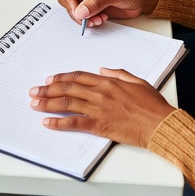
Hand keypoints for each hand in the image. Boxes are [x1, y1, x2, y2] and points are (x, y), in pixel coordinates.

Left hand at [29, 68, 172, 147]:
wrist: (160, 124)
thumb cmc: (153, 105)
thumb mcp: (137, 81)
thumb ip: (118, 74)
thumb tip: (103, 69)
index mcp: (108, 82)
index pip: (78, 77)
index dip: (61, 78)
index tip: (50, 79)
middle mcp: (100, 93)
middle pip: (68, 89)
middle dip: (48, 89)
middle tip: (34, 91)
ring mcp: (99, 109)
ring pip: (67, 104)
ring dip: (48, 103)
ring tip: (35, 104)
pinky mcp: (100, 126)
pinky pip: (74, 123)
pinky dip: (58, 123)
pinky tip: (47, 123)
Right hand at [58, 0, 161, 29]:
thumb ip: (97, 1)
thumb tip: (81, 10)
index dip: (69, 0)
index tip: (77, 11)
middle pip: (67, 0)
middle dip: (76, 11)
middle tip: (87, 18)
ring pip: (74, 10)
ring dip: (84, 18)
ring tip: (98, 19)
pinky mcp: (93, 7)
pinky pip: (83, 17)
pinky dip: (90, 21)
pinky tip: (101, 19)